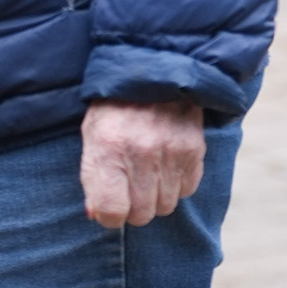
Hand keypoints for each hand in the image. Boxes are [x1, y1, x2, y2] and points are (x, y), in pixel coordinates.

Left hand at [79, 98, 205, 228]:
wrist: (151, 71)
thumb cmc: (113, 107)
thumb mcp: (91, 135)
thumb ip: (93, 176)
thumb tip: (98, 216)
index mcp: (109, 149)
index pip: (112, 211)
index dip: (109, 216)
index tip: (108, 209)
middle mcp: (142, 154)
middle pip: (142, 214)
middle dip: (132, 209)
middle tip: (126, 190)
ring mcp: (172, 154)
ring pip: (165, 206)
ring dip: (154, 197)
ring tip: (145, 173)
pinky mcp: (195, 151)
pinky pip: (186, 190)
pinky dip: (175, 185)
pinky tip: (164, 165)